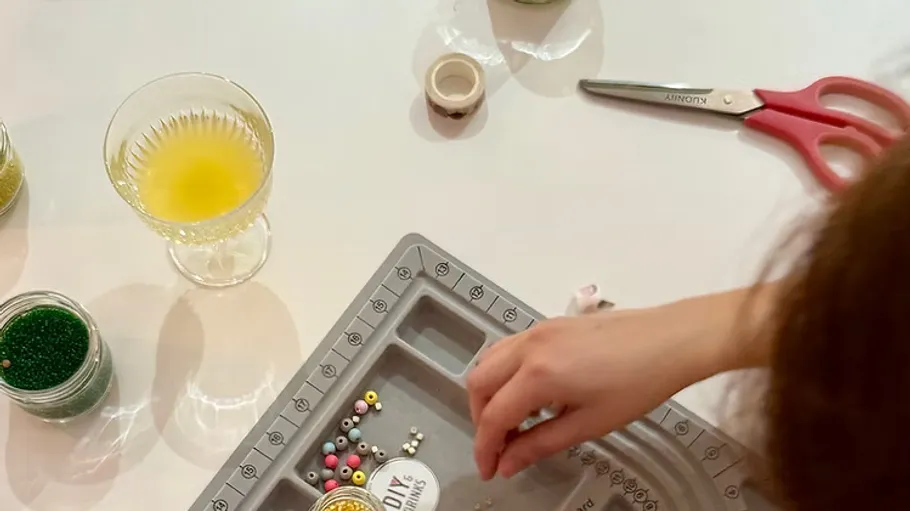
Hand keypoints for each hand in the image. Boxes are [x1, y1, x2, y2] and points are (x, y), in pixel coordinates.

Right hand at [467, 299, 737, 480]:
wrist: (671, 340)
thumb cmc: (638, 385)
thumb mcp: (589, 423)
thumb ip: (540, 444)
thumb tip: (507, 464)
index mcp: (538, 375)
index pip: (493, 416)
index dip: (485, 447)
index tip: (489, 470)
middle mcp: (529, 346)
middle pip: (478, 382)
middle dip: (480, 419)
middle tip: (499, 448)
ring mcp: (537, 330)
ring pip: (489, 360)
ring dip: (489, 393)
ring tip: (513, 422)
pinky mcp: (548, 323)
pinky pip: (509, 348)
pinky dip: (505, 373)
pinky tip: (530, 394)